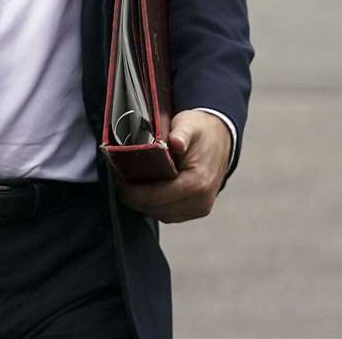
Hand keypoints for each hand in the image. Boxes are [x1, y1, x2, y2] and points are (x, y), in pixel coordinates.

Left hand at [116, 110, 231, 222]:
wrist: (221, 138)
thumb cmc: (201, 130)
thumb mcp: (189, 125)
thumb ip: (181, 134)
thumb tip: (175, 143)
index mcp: (198, 183)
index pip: (158, 196)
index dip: (135, 192)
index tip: (120, 181)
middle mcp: (201, 201)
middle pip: (158, 209)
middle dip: (136, 199)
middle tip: (120, 183)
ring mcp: (201, 208)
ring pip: (163, 215)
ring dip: (144, 204)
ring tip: (129, 187)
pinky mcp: (198, 209)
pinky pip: (170, 214)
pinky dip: (155, 206)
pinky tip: (144, 192)